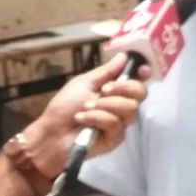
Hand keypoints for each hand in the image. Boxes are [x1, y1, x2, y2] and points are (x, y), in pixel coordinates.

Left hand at [23, 53, 149, 179]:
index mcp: (114, 91)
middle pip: (140, 93)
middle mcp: (120, 106)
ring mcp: (120, 124)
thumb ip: (106, 71)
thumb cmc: (65, 106)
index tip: (142, 69)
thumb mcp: (84, 83)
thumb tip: (124, 55)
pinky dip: (97, 118)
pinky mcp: (115, 139)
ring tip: (86, 107)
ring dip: (105, 105)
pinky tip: (82, 119)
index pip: (137, 81)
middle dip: (122, 88)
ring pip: (130, 109)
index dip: (143, 74)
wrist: (52, 132)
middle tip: (104, 90)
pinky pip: (115, 124)